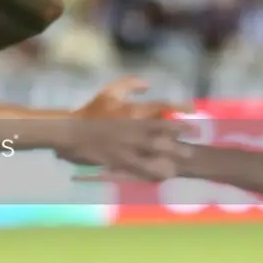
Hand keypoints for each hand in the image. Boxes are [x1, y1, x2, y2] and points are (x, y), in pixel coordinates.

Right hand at [57, 77, 192, 180]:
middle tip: (191, 148)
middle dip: (179, 143)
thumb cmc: (89, 112)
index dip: (179, 115)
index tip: (192, 116)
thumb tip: (148, 85)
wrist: (69, 133)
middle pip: (162, 139)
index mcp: (132, 114)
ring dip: (168, 161)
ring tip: (178, 167)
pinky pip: (139, 169)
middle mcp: (134, 132)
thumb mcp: (108, 93)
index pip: (162, 113)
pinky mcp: (120, 162)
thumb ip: (129, 85)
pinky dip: (150, 173)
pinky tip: (160, 177)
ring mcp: (127, 149)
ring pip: (153, 157)